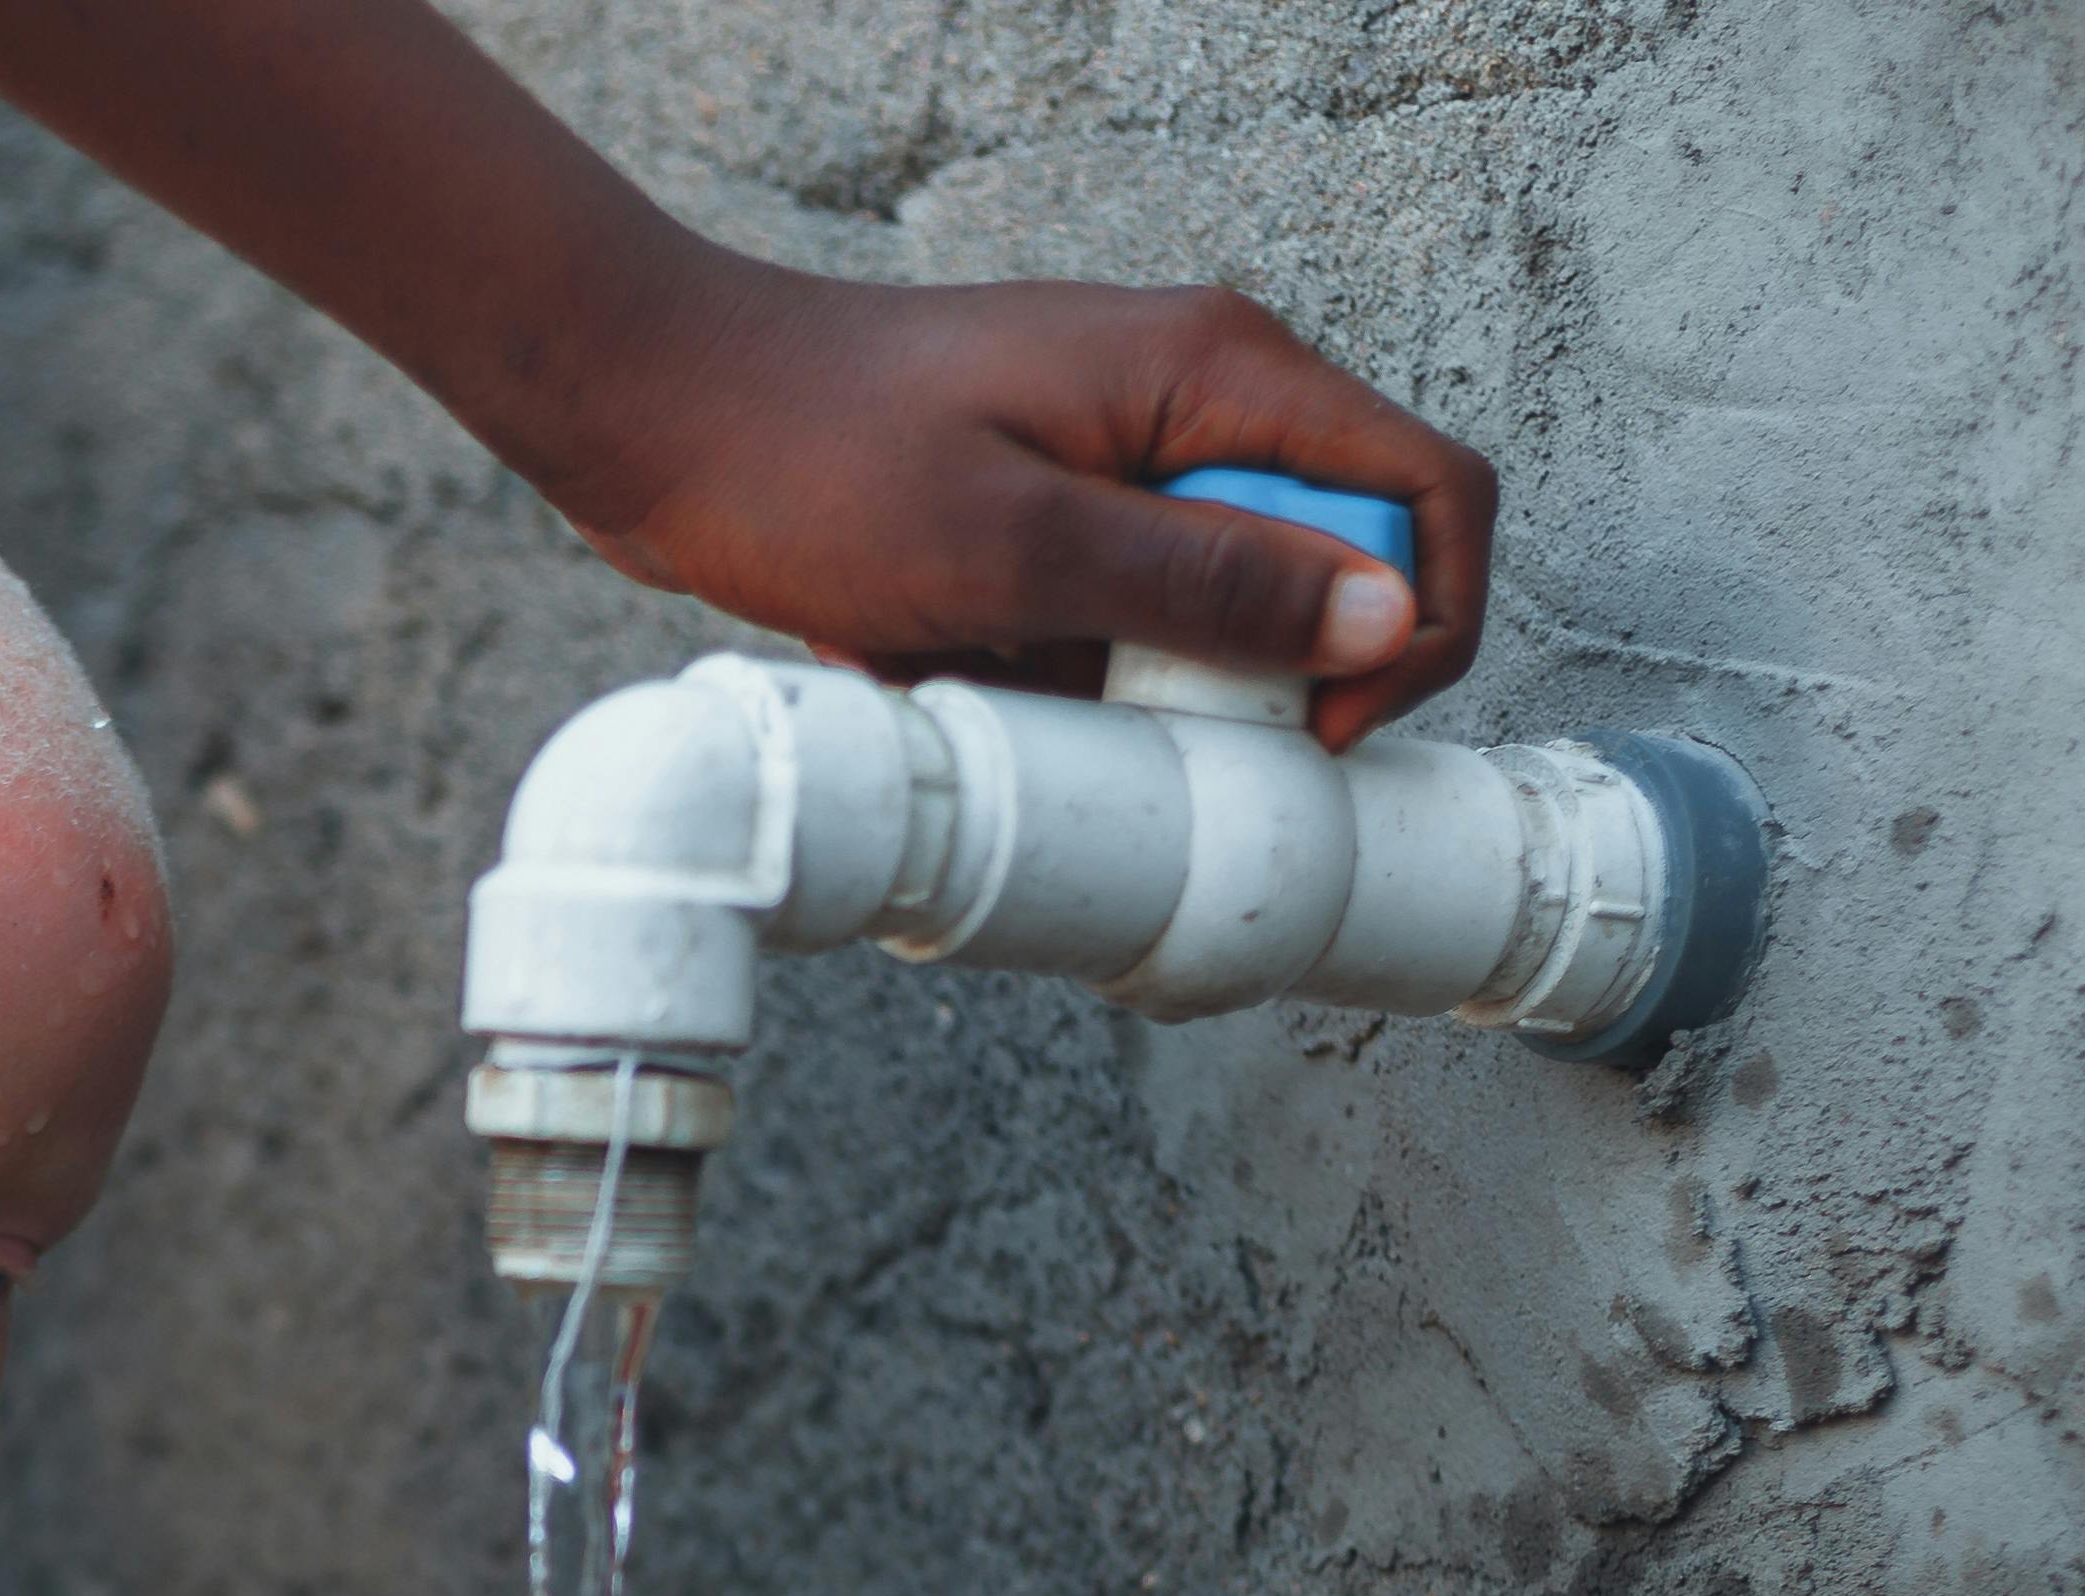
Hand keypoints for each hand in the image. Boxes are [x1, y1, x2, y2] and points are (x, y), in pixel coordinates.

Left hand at [538, 266, 1498, 753]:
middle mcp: (1195, 402)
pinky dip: (1066, 678)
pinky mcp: (1058, 514)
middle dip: (1267, 676)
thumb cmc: (809, 458)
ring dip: (1146, 689)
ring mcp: (1125, 458)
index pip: (1427, 488)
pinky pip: (1119, 623)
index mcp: (1217, 374)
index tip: (1325, 727)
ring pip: (1219, 613)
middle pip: (1334, 564)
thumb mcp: (1016, 549)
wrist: (657, 415)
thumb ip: (1206, 585)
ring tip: (1014, 685)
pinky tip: (966, 674)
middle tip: (1146, 732)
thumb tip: (1384, 623)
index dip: (1419, 624)